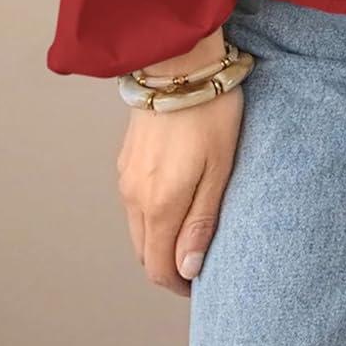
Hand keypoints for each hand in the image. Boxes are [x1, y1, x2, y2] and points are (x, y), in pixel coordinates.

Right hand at [116, 46, 242, 294]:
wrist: (179, 62)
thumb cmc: (209, 110)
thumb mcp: (219, 167)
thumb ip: (201, 220)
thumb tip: (187, 268)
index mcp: (160, 203)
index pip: (159, 267)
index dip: (178, 283)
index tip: (199, 283)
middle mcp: (135, 195)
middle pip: (145, 252)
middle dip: (167, 264)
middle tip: (197, 258)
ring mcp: (126, 176)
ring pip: (137, 229)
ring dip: (158, 239)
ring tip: (189, 228)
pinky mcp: (125, 159)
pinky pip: (133, 203)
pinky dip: (150, 214)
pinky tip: (174, 198)